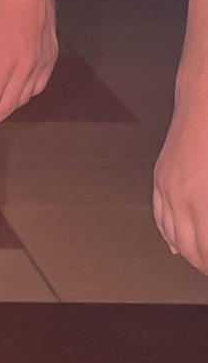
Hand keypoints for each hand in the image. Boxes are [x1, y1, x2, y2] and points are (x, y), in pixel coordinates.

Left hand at [0, 0, 58, 133]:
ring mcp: (42, 65)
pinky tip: (14, 95)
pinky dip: (25, 96)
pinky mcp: (51, 59)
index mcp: (6, 63)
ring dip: (8, 109)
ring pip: (24, 99)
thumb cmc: (2, 7)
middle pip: (8, 107)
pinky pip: (38, 87)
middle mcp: (27, 69)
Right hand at [153, 96, 207, 271]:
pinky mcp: (160, 178)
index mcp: (200, 197)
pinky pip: (159, 216)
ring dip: (188, 253)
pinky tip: (177, 244)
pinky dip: (168, 235)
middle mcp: (179, 195)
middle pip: (189, 248)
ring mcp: (166, 187)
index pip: (205, 248)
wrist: (203, 99)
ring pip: (172, 236)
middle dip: (202, 262)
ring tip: (201, 261)